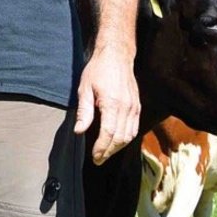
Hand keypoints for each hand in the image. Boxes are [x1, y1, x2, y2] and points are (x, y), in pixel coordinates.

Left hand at [74, 47, 140, 163]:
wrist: (116, 57)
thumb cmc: (97, 71)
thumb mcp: (84, 89)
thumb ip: (84, 112)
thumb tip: (79, 131)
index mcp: (112, 104)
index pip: (109, 133)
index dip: (102, 147)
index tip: (94, 156)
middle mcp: (127, 108)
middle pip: (120, 138)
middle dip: (109, 151)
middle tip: (98, 159)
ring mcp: (135, 108)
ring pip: (129, 135)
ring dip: (118, 147)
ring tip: (106, 153)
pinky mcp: (137, 107)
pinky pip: (134, 128)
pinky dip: (126, 139)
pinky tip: (117, 142)